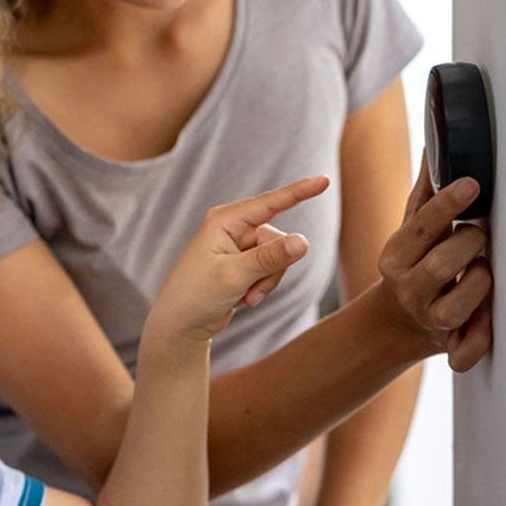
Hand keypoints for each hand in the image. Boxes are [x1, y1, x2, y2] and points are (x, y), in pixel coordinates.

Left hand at [149, 176, 330, 344]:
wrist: (181, 324)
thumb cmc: (197, 295)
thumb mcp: (235, 276)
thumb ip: (270, 258)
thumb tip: (304, 241)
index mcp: (224, 220)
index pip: (269, 203)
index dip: (299, 192)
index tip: (325, 180)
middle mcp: (232, 227)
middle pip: (278, 239)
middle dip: (272, 268)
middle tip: (250, 290)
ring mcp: (239, 245)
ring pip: (279, 257)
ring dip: (267, 282)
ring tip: (245, 296)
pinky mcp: (244, 263)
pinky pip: (271, 270)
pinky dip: (262, 287)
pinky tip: (242, 298)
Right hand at [376, 154, 491, 370]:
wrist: (396, 322)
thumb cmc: (412, 267)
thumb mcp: (411, 232)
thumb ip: (424, 194)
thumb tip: (434, 146)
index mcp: (396, 256)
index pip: (422, 226)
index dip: (448, 204)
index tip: (471, 184)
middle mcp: (408, 287)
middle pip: (443, 264)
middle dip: (471, 244)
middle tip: (479, 236)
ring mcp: (429, 318)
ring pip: (461, 303)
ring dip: (481, 283)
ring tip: (482, 271)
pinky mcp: (447, 344)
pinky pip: (467, 349)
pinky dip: (480, 337)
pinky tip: (486, 319)